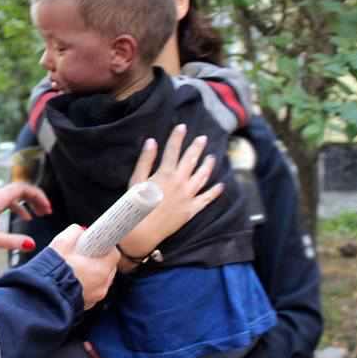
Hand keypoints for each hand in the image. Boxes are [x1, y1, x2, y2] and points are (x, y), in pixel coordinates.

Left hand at [0, 181, 51, 250]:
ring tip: (41, 214)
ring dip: (29, 203)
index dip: (37, 196)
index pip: (22, 189)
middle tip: (48, 211)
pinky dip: (20, 207)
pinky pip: (9, 202)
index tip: (47, 207)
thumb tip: (32, 245)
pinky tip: (26, 217)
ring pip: (16, 196)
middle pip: (21, 190)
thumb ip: (12, 242)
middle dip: (36, 199)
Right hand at [49, 224, 117, 309]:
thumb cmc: (53, 270)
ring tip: (77, 269)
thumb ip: (74, 232)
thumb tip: (79, 231)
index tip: (97, 244)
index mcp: (101, 269)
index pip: (114, 254)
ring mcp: (95, 297)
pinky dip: (86, 286)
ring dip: (93, 274)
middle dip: (100, 261)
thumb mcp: (62, 242)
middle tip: (85, 255)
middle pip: (109, 268)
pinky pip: (92, 292)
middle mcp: (102, 285)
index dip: (105, 247)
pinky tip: (73, 281)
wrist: (42, 295)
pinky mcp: (87, 305)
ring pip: (101, 281)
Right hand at [120, 124, 223, 258]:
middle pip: (191, 160)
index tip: (182, 126)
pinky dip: (215, 191)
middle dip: (197, 147)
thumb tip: (151, 141)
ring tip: (212, 157)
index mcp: (165, 174)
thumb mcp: (136, 180)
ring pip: (202, 177)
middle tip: (203, 138)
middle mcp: (180, 182)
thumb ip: (145, 160)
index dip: (177, 137)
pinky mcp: (192, 209)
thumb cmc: (135, 205)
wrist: (142, 231)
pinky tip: (221, 185)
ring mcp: (188, 196)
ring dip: (208, 165)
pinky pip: (207, 198)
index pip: (173, 150)